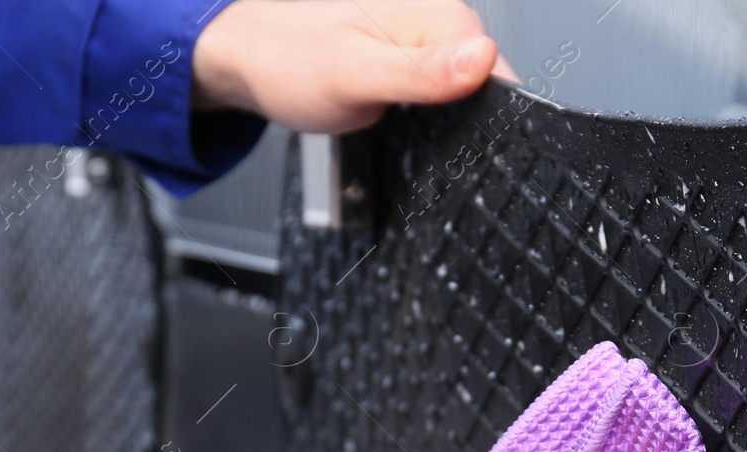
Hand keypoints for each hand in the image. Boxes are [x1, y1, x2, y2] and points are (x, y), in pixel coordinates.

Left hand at [194, 0, 501, 132]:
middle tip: (410, 128)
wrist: (247, 58)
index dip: (489, 115)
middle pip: (486, 84)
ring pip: (464, 92)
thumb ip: (421, 73)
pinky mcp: (412, 61)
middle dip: (462, 121)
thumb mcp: (356, 76)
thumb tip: (483, 61)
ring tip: (397, 119)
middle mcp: (437, 22)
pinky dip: (426, 114)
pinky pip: (440, 93)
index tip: (458, 139)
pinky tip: (398, 117)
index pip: (499, 73)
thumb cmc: (287, 61)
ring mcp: (425, 42)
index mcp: (438, 17)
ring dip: (443, 120)